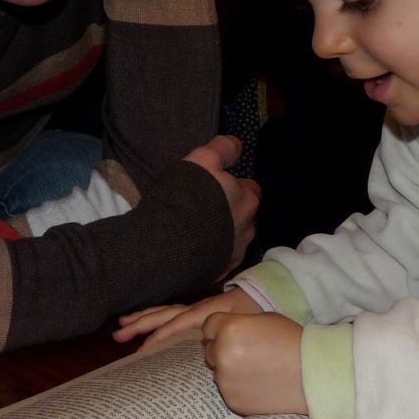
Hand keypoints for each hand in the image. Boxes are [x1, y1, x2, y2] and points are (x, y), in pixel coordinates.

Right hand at [113, 287, 261, 348]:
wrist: (266, 298)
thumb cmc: (255, 313)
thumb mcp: (245, 323)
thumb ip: (227, 335)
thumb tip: (206, 353)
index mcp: (206, 311)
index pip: (177, 323)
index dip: (160, 336)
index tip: (142, 350)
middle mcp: (196, 309)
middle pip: (164, 314)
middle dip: (141, 323)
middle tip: (118, 333)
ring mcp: (195, 311)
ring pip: (165, 313)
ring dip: (143, 318)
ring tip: (123, 324)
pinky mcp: (198, 315)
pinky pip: (172, 316)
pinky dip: (156, 319)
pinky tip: (146, 326)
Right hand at [184, 135, 260, 270]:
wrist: (167, 244)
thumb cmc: (186, 196)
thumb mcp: (202, 159)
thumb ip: (222, 149)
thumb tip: (238, 144)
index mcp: (248, 201)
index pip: (251, 190)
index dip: (235, 187)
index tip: (218, 187)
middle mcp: (248, 230)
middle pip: (244, 217)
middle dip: (230, 214)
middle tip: (206, 210)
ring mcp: (234, 255)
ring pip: (233, 241)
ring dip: (222, 236)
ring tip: (198, 232)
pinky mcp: (218, 274)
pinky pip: (219, 261)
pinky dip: (211, 255)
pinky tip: (194, 250)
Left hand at [202, 312, 306, 415]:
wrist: (312, 374)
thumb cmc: (291, 340)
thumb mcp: (263, 318)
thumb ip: (237, 323)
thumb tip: (221, 331)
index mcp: (228, 329)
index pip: (208, 326)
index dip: (220, 329)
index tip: (235, 334)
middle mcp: (222, 354)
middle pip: (209, 349)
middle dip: (222, 349)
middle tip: (247, 352)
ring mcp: (225, 380)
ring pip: (217, 371)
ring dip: (229, 369)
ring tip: (256, 369)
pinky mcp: (232, 400)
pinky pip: (227, 390)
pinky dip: (238, 387)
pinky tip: (258, 383)